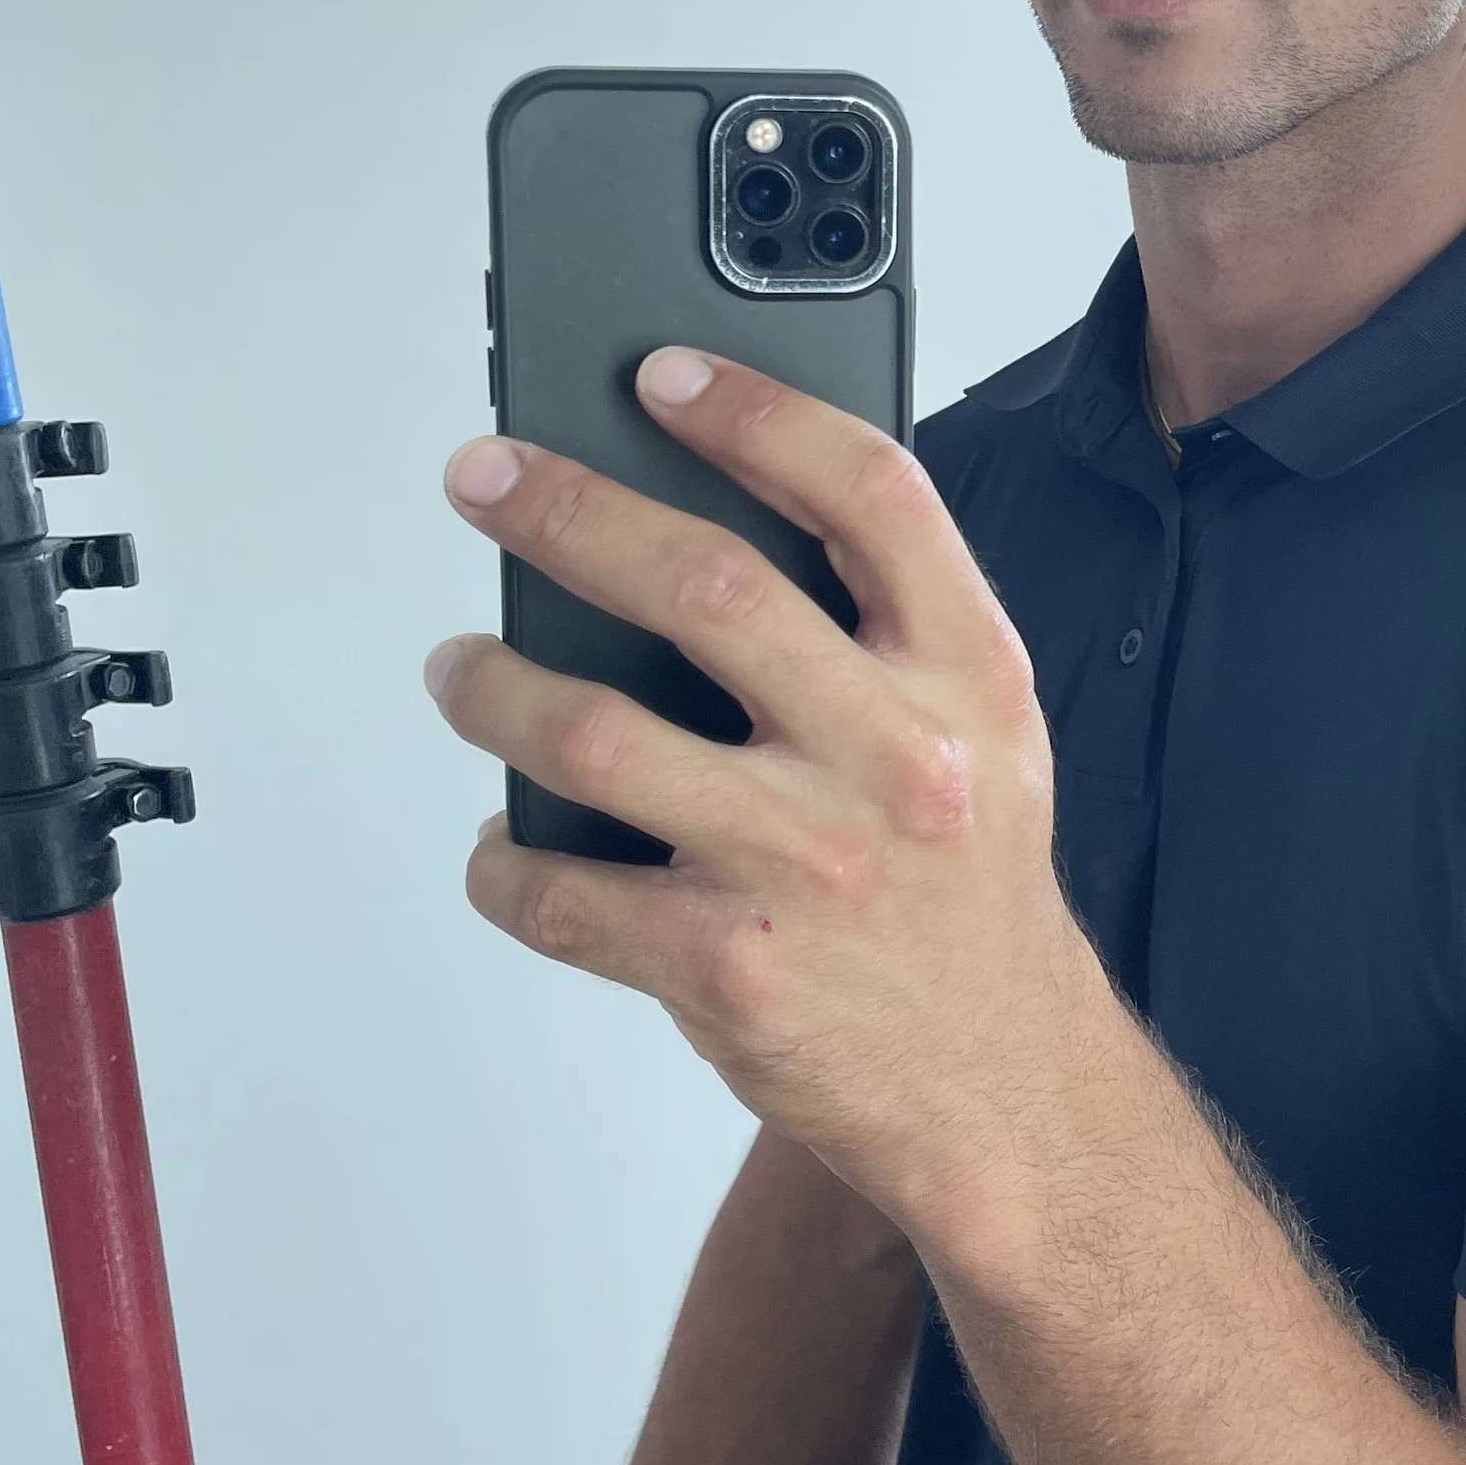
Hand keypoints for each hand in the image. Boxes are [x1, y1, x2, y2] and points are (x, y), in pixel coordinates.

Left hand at [421, 347, 1129, 1260]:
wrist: (1003, 1090)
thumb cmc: (966, 893)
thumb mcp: (983, 732)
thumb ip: (888, 627)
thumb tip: (709, 510)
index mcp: (965, 673)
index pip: (865, 495)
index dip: (755, 413)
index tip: (661, 374)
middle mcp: (893, 755)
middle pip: (704, 584)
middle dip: (567, 510)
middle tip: (485, 477)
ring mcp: (806, 861)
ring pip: (596, 735)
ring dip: (496, 687)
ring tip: (462, 671)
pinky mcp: (727, 966)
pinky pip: (561, 895)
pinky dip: (503, 864)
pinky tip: (503, 844)